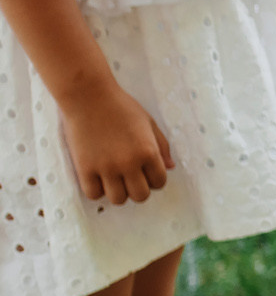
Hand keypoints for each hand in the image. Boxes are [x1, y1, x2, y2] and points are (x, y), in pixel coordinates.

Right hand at [63, 85, 171, 204]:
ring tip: (113, 178)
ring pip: (118, 199)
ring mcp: (106, 168)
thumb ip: (162, 146)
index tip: (146, 172)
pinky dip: (97, 190)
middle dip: (138, 188)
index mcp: (148, 152)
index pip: (160, 182)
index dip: (154, 179)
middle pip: (140, 196)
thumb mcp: (149, 122)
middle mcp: (129, 163)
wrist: (88, 96)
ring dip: (118, 191)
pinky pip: (93, 194)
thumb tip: (171, 167)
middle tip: (130, 177)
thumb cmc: (120, 106)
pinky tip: (97, 177)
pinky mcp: (84, 168)